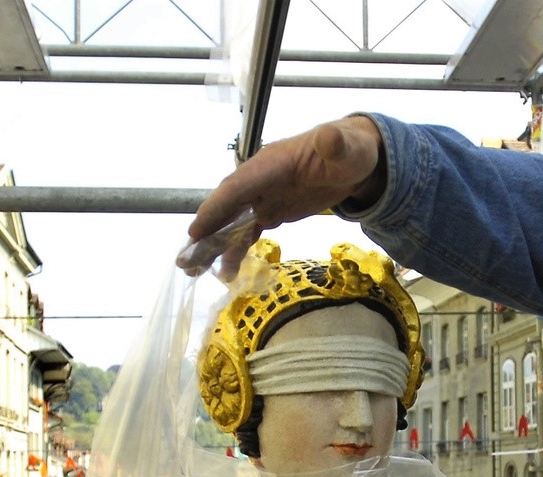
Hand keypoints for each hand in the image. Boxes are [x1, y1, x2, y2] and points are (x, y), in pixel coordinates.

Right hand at [178, 115, 385, 275]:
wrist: (357, 160)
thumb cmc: (353, 151)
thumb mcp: (349, 148)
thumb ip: (336, 144)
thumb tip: (329, 138)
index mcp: (272, 163)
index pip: (239, 186)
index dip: (217, 208)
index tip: (195, 231)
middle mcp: (261, 178)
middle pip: (227, 205)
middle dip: (205, 232)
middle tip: (185, 260)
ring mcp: (265, 194)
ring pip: (233, 221)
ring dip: (214, 246)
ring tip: (196, 272)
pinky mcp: (272, 209)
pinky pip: (248, 230)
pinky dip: (236, 249)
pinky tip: (227, 272)